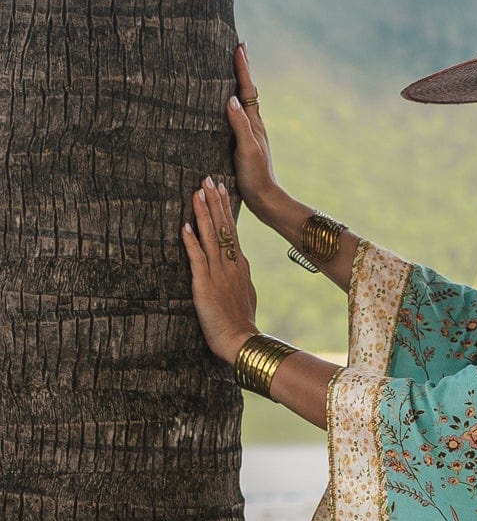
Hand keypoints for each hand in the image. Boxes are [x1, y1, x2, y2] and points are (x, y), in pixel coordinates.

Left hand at [182, 176, 258, 363]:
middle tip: (207, 179)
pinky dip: (191, 242)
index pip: (231, 230)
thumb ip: (241, 276)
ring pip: (210, 237)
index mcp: (240, 265)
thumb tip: (241, 263)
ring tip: (197, 192)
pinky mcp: (205, 286)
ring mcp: (219, 274)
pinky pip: (197, 259)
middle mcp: (231, 265)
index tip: (221, 189)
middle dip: (214, 202)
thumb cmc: (242, 321)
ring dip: (203, 213)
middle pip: (223, 227)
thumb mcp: (246, 293)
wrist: (242, 340)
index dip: (225, 208)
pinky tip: (185, 226)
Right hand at [227, 42, 283, 220]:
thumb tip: (231, 98)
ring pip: (241, 102)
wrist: (264, 199)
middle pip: (246, 90)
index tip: (240, 45)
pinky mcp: (241, 143)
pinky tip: (224, 105)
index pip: (247, 88)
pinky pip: (235, 116)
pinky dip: (230, 103)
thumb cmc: (256, 176)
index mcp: (253, 122)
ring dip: (236, 83)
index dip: (243, 67)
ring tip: (229, 68)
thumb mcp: (247, 149)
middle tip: (236, 47)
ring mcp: (248, 133)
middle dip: (240, 68)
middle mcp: (252, 124)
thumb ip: (240, 125)